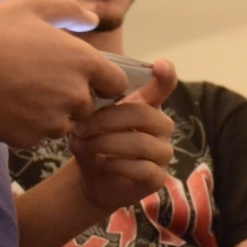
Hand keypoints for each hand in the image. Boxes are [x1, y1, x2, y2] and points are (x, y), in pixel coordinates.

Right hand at [0, 0, 127, 146]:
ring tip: (21, 92)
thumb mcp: (31, 7)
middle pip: (89, 106)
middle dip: (73, 97)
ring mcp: (52, 119)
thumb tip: (92, 20)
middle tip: (41, 81)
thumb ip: (69, 11)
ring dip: (51, 114)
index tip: (83, 76)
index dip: (102, 81)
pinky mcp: (28, 138)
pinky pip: (37, 136)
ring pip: (64, 123)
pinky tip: (7, 106)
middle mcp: (75, 94)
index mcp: (84, 63)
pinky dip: (26, 126)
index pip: (116, 84)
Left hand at [70, 59, 177, 213]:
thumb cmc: (95, 144)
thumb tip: (85, 110)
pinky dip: (115, 165)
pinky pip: (141, 168)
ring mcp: (163, 153)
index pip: (165, 86)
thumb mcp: (90, 123)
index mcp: (148, 107)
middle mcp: (161, 127)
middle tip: (80, 128)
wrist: (94, 181)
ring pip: (141, 143)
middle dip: (107, 120)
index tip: (160, 65)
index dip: (166, 75)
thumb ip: (92, 112)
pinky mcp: (158, 177)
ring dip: (107, 143)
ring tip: (84, 146)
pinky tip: (100, 163)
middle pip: (143, 114)